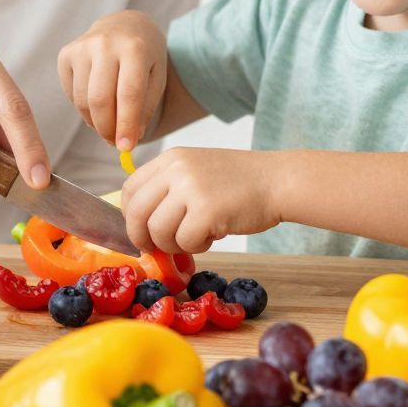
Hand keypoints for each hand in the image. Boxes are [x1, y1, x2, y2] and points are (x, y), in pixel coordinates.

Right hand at [57, 10, 166, 153]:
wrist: (126, 25)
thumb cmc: (145, 56)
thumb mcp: (157, 78)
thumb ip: (144, 109)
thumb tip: (128, 139)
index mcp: (135, 48)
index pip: (128, 94)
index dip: (126, 125)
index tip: (126, 148)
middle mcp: (105, 43)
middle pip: (99, 100)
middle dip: (107, 129)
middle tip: (115, 142)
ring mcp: (81, 47)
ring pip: (82, 101)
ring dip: (95, 122)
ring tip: (109, 123)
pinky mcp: (66, 54)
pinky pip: (71, 94)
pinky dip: (84, 108)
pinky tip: (97, 102)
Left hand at [120, 147, 287, 255]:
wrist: (277, 181)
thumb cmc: (239, 183)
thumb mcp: (196, 171)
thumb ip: (168, 189)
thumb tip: (139, 224)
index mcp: (170, 158)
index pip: (129, 190)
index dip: (130, 216)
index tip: (142, 230)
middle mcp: (176, 169)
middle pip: (137, 213)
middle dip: (142, 238)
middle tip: (157, 248)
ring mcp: (191, 189)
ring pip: (158, 231)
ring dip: (173, 244)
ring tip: (195, 238)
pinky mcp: (208, 211)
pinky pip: (184, 241)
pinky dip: (196, 247)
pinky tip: (212, 236)